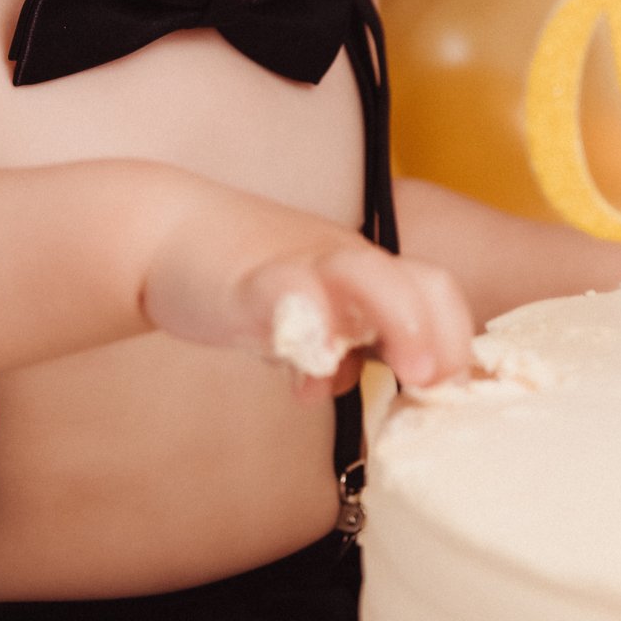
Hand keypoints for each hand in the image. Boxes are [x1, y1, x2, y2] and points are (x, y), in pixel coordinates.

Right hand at [139, 181, 474, 389]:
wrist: (164, 229)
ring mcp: (300, 266)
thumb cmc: (237, 272)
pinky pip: (287, 296)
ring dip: (401, 319)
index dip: (456, 341)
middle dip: (446, 333)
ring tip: (408, 372)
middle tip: (438, 384)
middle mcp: (344, 263)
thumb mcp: (300, 316)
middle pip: (425, 281)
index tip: (452, 391)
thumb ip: (329, 348)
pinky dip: (310, 328)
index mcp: (365, 273)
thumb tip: (342, 383)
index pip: (437, 295)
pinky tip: (308, 378)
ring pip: (368, 276)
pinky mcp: (249, 282)